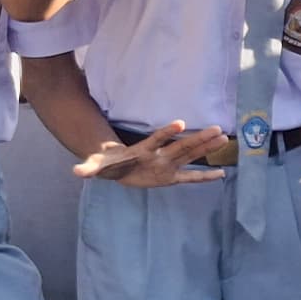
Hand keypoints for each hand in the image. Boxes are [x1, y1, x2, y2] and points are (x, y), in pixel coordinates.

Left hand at [77, 122, 233, 186]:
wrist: (116, 165)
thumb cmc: (108, 164)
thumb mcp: (97, 166)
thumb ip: (89, 168)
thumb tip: (76, 172)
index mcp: (143, 151)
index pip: (156, 139)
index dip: (166, 132)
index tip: (179, 123)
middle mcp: (159, 155)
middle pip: (181, 145)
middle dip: (198, 138)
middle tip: (216, 129)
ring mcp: (167, 164)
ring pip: (190, 155)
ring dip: (206, 148)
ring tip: (224, 139)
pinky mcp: (170, 176)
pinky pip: (190, 176)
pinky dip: (204, 177)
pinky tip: (220, 174)